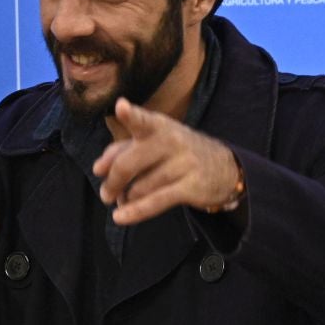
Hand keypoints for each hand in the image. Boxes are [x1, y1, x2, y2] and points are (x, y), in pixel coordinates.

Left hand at [94, 98, 242, 225]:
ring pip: (139, 187)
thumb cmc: (178, 153)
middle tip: (106, 194)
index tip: (120, 107)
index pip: (143, 120)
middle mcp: (171, 141)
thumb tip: (99, 167)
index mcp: (159, 126)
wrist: (225, 168)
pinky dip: (135, 212)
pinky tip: (120, 217)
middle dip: (112, 183)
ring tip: (125, 200)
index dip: (131, 115)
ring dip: (127, 198)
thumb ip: (122, 149)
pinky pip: (156, 201)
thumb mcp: (154, 143)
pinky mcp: (192, 186)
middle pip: (127, 164)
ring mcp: (184, 163)